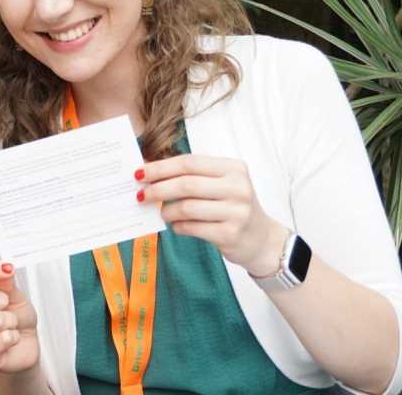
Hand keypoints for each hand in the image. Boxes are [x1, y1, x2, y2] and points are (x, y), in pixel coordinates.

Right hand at [0, 260, 38, 372]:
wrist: (24, 346)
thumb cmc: (15, 317)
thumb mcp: (13, 295)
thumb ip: (6, 281)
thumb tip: (3, 263)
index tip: (8, 267)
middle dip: (0, 300)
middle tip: (6, 306)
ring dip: (11, 322)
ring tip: (9, 326)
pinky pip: (3, 339)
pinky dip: (14, 337)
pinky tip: (9, 340)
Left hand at [137, 154, 288, 275]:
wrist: (261, 239)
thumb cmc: (232, 206)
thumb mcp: (221, 184)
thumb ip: (192, 176)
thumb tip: (150, 173)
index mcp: (234, 168)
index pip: (190, 163)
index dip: (161, 167)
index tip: (140, 173)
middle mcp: (238, 188)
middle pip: (186, 184)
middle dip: (158, 189)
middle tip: (141, 195)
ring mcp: (236, 212)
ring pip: (187, 207)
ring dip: (167, 211)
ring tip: (162, 213)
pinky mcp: (230, 234)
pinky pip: (192, 227)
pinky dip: (178, 226)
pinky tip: (176, 226)